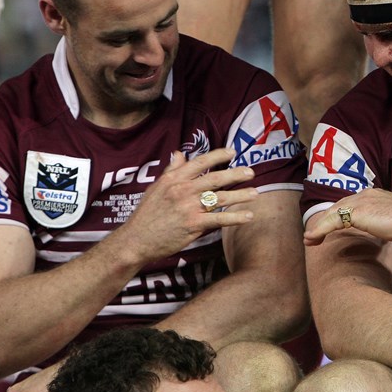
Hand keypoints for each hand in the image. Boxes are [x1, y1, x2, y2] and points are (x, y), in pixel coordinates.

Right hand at [115, 148, 258, 263]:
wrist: (136, 240)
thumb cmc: (146, 214)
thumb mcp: (155, 188)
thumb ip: (171, 170)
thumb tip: (179, 153)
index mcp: (174, 179)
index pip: (200, 162)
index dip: (218, 155)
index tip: (232, 152)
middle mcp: (182, 190)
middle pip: (215, 178)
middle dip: (235, 174)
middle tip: (250, 171)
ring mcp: (188, 207)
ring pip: (220, 198)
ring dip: (240, 195)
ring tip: (255, 193)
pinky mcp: (193, 225)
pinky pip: (219, 220)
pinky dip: (235, 218)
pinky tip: (248, 216)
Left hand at [304, 188, 391, 245]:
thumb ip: (385, 223)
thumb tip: (384, 232)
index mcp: (374, 195)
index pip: (350, 204)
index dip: (338, 216)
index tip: (331, 228)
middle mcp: (365, 194)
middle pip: (338, 207)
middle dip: (324, 221)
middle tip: (313, 236)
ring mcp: (360, 201)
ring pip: (332, 213)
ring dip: (318, 227)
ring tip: (309, 240)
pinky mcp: (356, 212)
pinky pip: (331, 221)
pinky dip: (319, 230)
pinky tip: (312, 239)